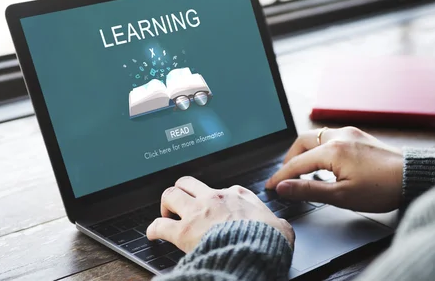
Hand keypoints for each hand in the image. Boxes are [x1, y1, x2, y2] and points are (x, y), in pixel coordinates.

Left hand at [147, 176, 294, 252]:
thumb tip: (282, 228)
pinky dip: (153, 228)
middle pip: (189, 182)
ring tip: (166, 213)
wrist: (255, 250)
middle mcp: (215, 198)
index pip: (222, 189)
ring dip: (166, 204)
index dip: (216, 198)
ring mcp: (197, 212)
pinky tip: (153, 234)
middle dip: (182, 190)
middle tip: (182, 203)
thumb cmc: (267, 239)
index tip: (215, 207)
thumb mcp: (280, 227)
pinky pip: (159, 225)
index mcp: (238, 195)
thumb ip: (277, 223)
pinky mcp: (184, 230)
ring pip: (171, 194)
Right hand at [265, 127, 402, 212]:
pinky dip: (320, 148)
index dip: (281, 176)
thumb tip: (284, 187)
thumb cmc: (382, 189)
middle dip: (290, 158)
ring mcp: (350, 133)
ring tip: (303, 171)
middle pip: (303, 141)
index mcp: (332, 150)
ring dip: (305, 151)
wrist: (413, 177)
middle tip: (286, 176)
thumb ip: (309, 190)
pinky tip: (324, 163)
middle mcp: (339, 136)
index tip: (270, 186)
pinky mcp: (359, 136)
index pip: (297, 163)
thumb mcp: (341, 196)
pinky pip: (331, 137)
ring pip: (316, 136)